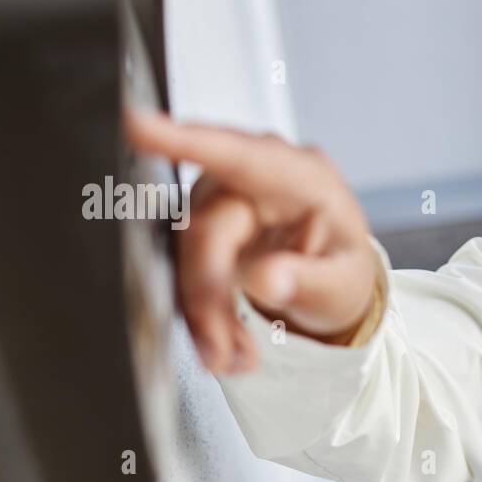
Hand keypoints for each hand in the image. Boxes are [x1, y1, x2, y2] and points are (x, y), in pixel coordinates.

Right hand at [123, 108, 377, 373]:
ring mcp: (223, 201)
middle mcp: (254, 180)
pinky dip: (201, 315)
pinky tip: (225, 343)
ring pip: (186, 255)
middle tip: (222, 351)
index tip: (138, 125)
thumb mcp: (343, 284)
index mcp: (300, 177)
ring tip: (232, 356)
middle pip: (206, 230)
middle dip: (207, 297)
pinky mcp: (201, 228)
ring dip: (202, 314)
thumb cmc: (340, 268)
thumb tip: (265, 279)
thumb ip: (308, 281)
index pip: (240, 155)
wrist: (330, 283)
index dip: (186, 140)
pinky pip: (184, 270)